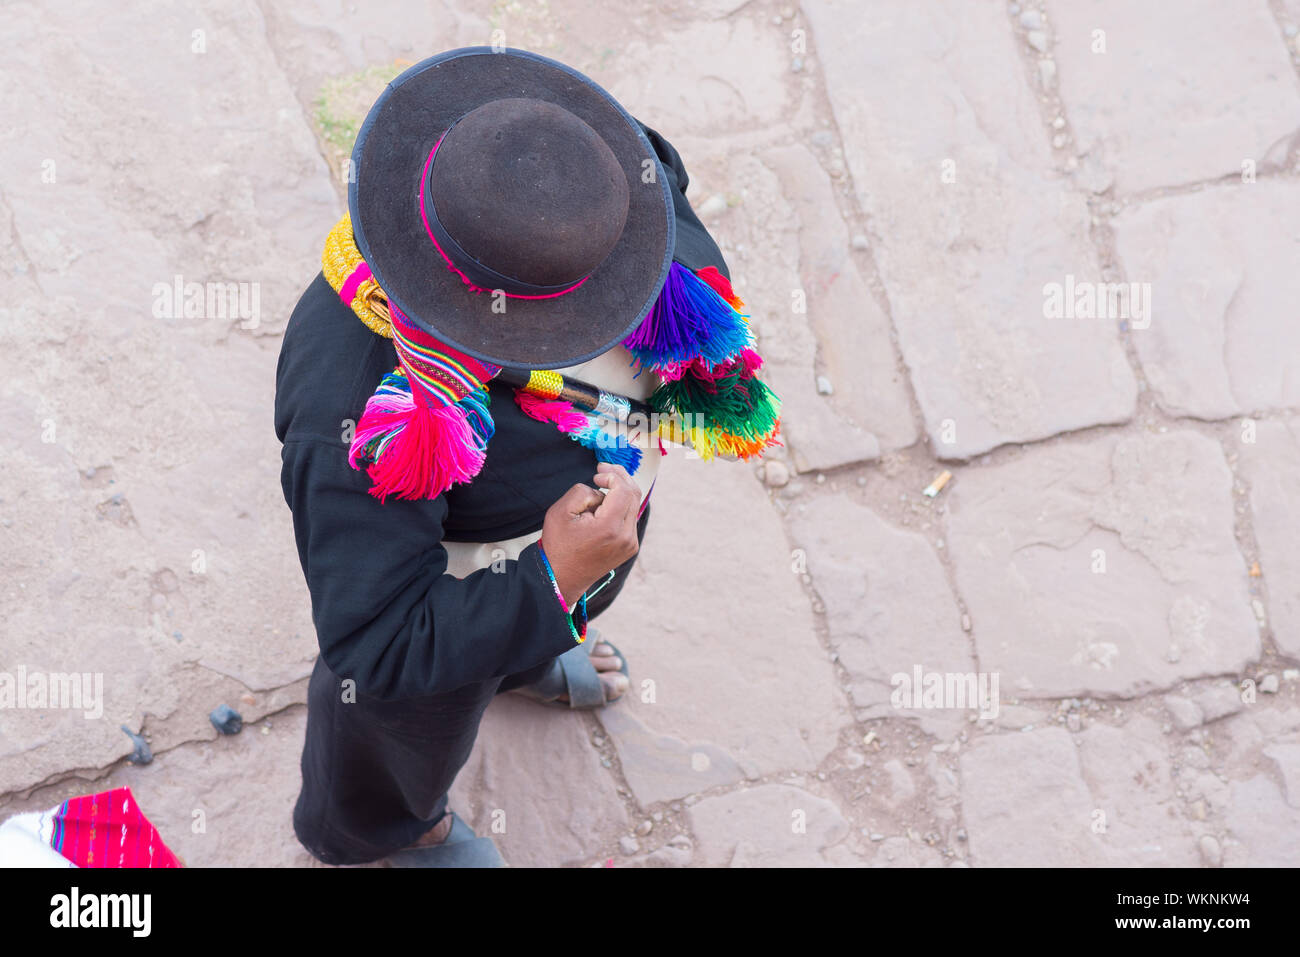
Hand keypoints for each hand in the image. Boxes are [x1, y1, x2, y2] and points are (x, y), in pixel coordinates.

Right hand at [540, 463, 640, 607]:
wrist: (561, 577)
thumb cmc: (559, 545)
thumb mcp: (561, 511)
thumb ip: (584, 491)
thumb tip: (601, 491)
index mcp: (610, 528)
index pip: (624, 490)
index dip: (612, 476)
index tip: (597, 474)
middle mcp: (626, 537)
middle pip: (634, 495)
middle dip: (620, 478)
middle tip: (604, 469)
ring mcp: (630, 544)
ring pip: (633, 506)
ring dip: (620, 491)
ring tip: (603, 483)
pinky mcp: (630, 547)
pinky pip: (630, 518)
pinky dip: (621, 506)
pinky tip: (605, 503)